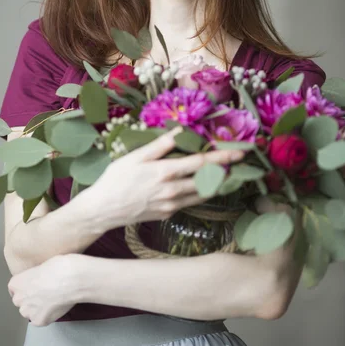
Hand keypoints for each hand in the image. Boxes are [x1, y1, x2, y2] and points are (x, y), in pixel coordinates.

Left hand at [7, 255, 76, 326]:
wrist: (71, 279)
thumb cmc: (59, 267)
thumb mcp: (42, 266)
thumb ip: (35, 277)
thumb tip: (41, 281)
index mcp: (16, 283)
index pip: (15, 288)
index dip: (26, 287)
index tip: (35, 285)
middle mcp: (18, 299)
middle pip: (21, 301)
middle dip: (31, 299)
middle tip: (46, 293)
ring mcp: (28, 312)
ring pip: (30, 312)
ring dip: (37, 309)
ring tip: (52, 301)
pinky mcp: (39, 321)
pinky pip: (40, 320)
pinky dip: (47, 315)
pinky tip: (56, 307)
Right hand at [73, 127, 244, 229]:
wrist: (103, 210)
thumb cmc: (116, 178)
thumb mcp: (135, 157)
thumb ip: (161, 145)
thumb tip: (181, 130)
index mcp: (165, 172)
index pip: (201, 163)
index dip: (223, 157)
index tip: (240, 152)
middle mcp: (173, 190)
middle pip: (208, 180)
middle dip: (227, 171)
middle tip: (241, 162)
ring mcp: (172, 205)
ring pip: (202, 194)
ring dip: (217, 183)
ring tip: (228, 173)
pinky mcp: (168, 214)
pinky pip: (189, 202)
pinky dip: (199, 193)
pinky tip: (202, 185)